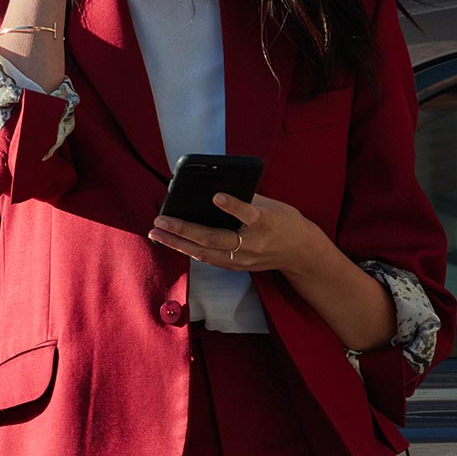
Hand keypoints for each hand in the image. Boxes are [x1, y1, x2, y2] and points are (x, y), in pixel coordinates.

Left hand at [149, 193, 316, 273]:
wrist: (301, 253)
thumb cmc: (284, 222)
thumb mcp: (271, 204)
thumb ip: (244, 197)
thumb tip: (212, 188)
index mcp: (265, 223)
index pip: (248, 214)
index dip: (232, 206)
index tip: (216, 196)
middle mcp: (252, 244)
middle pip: (214, 238)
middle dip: (183, 230)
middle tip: (160, 220)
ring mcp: (243, 259)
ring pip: (205, 253)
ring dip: (177, 244)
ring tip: (156, 233)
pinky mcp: (238, 267)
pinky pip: (209, 259)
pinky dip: (189, 249)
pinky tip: (172, 241)